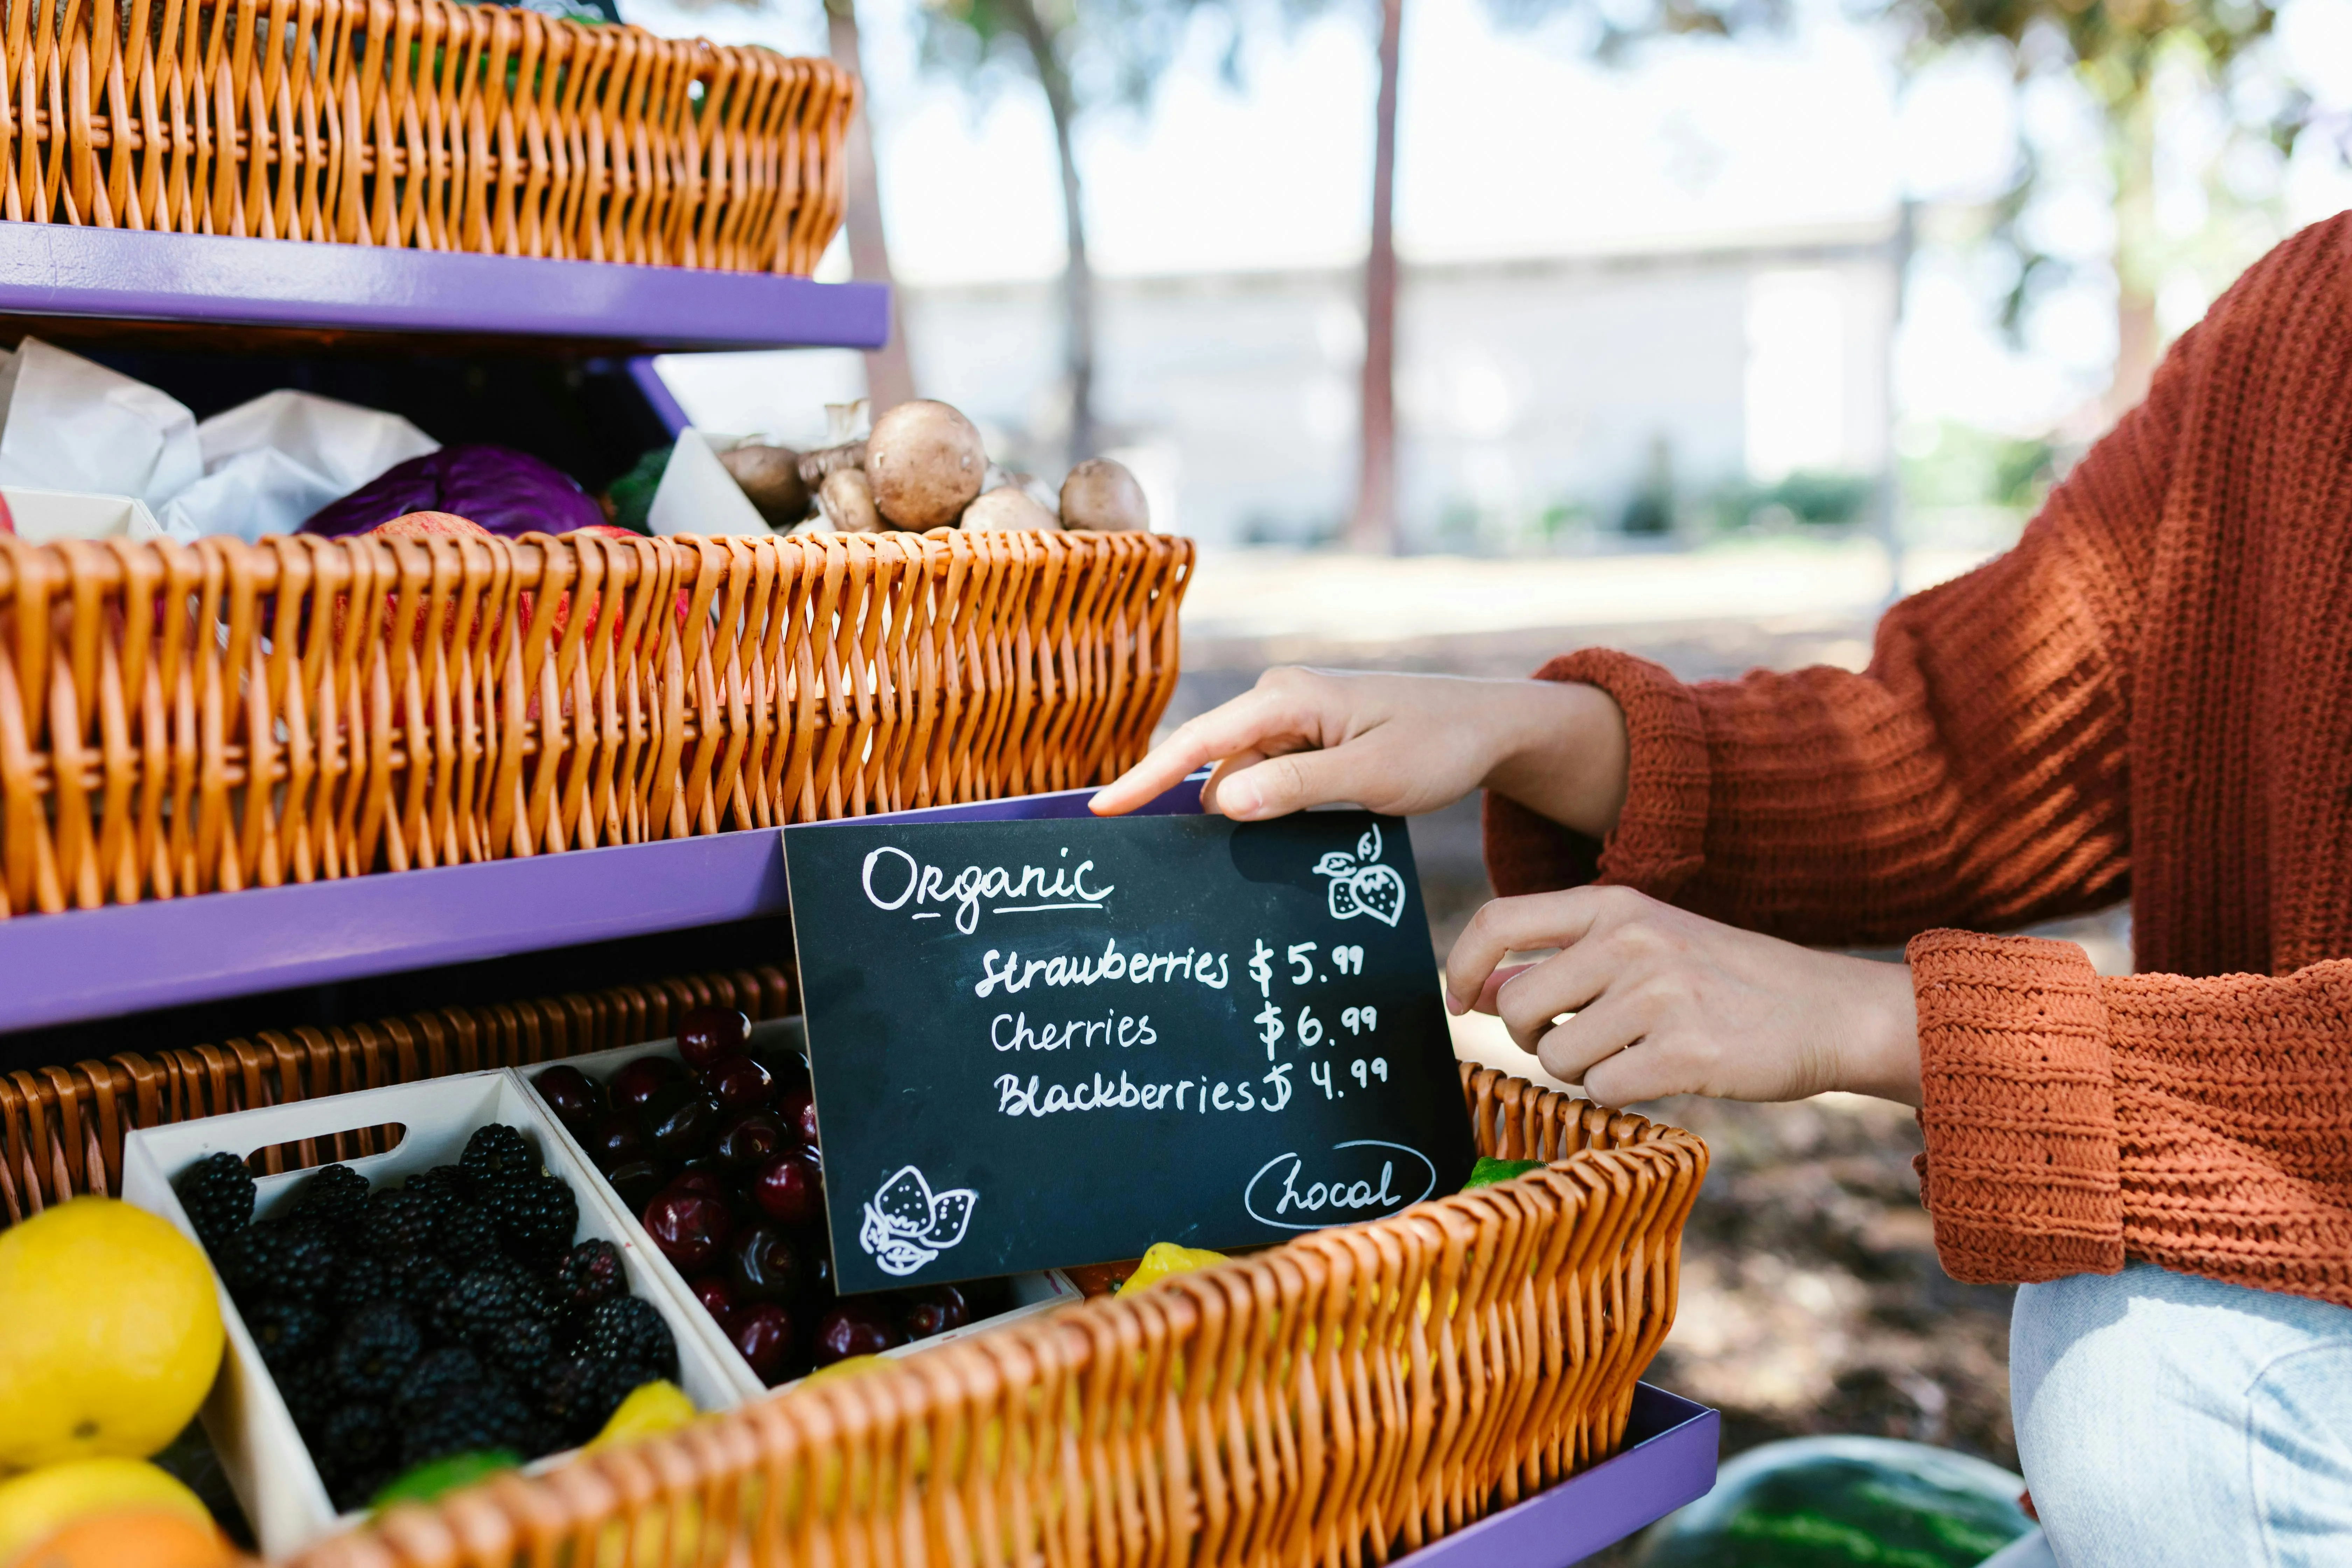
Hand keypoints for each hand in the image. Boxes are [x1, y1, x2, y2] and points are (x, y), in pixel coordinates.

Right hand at [1089, 666, 1629, 834]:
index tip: (1101, 810)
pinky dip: (1260, 813)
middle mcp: (1280, 702)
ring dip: (1232, 818)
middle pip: (1211, 763)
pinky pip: (1265, 782)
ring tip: (1218, 867)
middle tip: (1156, 864)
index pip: (1201, 742)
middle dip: (1183, 809)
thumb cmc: (1438, 745)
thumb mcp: (1372, 774)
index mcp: (1288, 698)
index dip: (1147, 778)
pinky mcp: (1307, 743)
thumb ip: (1298, 788)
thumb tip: (1222, 802)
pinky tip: (1261, 846)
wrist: (1489, 727)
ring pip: (1238, 778)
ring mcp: (1293, 722)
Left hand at [1445, 886, 1921, 1106]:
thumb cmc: (1723, 982)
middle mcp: (1631, 940)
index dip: (1462, 966)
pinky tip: (1658, 1075)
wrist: (1828, 1011)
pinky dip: (1619, 1096)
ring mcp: (1659, 995)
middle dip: (1529, 1037)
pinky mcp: (1686, 1053)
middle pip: (1516, 1005)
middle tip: (1574, 1041)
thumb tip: (1472, 988)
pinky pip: (1602, 1091)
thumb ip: (1554, 961)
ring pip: (1555, 1056)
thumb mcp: (1639, 945)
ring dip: (1582, 1070)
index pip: (1499, 920)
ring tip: (1633, 1053)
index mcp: (1615, 905)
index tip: (1457, 1002)